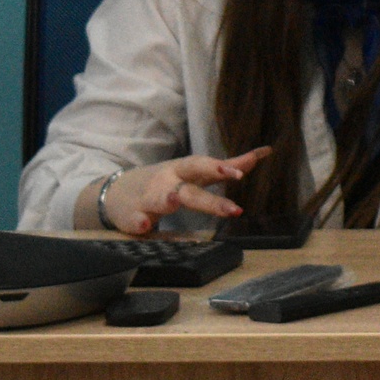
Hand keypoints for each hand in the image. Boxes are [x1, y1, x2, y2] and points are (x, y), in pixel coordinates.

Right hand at [99, 147, 270, 235]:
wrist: (117, 192)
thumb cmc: (166, 181)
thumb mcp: (194, 171)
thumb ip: (226, 166)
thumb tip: (262, 153)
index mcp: (184, 172)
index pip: (203, 166)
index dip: (220, 168)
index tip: (240, 172)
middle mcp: (167, 182)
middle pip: (189, 187)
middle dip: (208, 197)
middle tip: (231, 206)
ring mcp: (148, 198)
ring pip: (159, 199)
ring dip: (167, 200)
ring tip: (175, 202)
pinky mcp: (132, 216)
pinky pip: (135, 220)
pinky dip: (139, 222)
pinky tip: (144, 226)